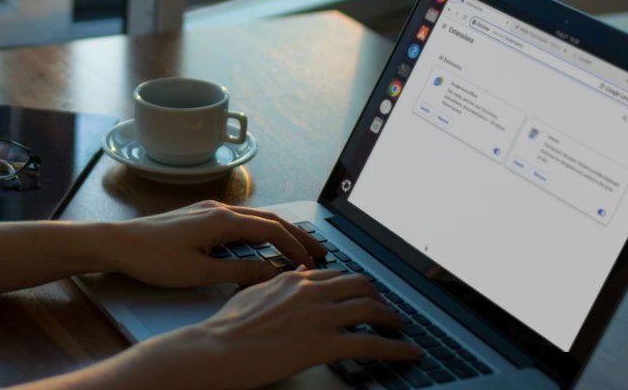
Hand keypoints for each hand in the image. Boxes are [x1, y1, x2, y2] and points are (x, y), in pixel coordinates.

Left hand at [105, 200, 326, 287]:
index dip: (295, 248)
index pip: (271, 230)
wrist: (119, 243)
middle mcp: (219, 209)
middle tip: (320, 251)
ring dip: (279, 232)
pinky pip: (240, 220)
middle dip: (297, 235)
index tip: (312, 265)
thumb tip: (271, 273)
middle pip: (269, 219)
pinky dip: (260, 231)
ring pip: (255, 218)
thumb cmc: (153, 258)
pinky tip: (263, 243)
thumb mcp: (199, 272)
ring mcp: (208, 210)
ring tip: (298, 248)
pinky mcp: (199, 216)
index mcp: (222, 220)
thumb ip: (238, 272)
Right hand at [139, 269, 419, 388]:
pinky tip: (408, 353)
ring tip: (400, 330)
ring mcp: (320, 316)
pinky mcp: (325, 343)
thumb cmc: (227, 327)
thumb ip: (274, 286)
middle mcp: (311, 291)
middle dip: (379, 298)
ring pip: (372, 309)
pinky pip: (372, 344)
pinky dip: (396, 348)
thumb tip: (284, 282)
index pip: (336, 275)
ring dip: (392, 320)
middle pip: (360, 286)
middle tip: (385, 312)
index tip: (362, 296)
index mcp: (294, 280)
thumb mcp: (251, 293)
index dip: (355, 287)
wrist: (219, 349)